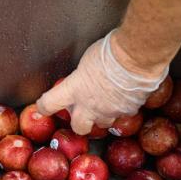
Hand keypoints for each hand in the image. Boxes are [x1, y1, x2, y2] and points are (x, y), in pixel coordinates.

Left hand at [35, 30, 167, 134]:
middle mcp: (89, 105)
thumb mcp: (87, 61)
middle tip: (82, 112)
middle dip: (80, 122)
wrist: (136, 57)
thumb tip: (85, 77)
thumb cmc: (110, 52)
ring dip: (103, 116)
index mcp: (74, 89)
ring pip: (103, 123)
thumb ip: (82, 76)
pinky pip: (123, 114)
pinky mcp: (127, 111)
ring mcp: (109, 111)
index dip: (44, 107)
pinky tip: (126, 96)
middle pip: (79, 127)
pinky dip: (122, 108)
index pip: (49, 104)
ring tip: (107, 102)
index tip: (44, 106)